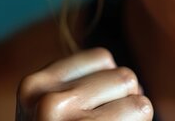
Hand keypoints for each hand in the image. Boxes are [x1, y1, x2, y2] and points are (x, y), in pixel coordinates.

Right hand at [16, 48, 152, 119]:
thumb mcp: (57, 111)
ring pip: (136, 95)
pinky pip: (140, 108)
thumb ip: (79, 85)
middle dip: (124, 102)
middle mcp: (43, 96)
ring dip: (133, 117)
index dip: (111, 87)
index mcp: (34, 85)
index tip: (94, 114)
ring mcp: (62, 114)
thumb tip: (130, 73)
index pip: (103, 58)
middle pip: (123, 76)